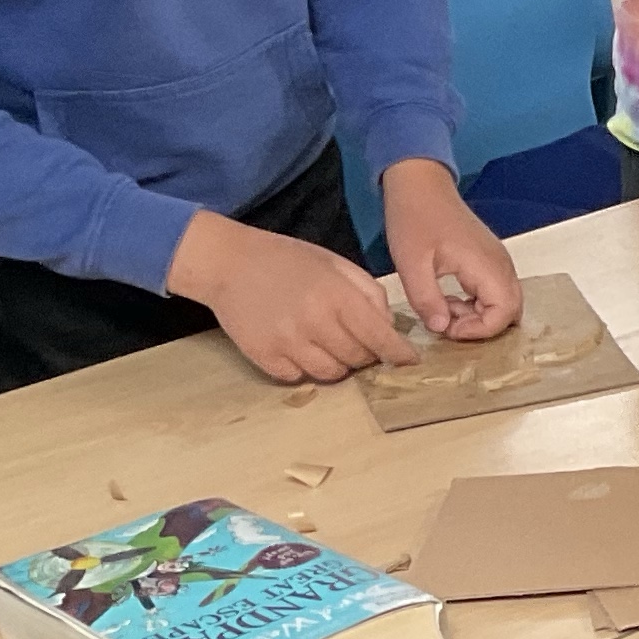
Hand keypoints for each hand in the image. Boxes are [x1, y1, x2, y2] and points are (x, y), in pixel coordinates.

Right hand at [164, 210, 413, 383]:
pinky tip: (301, 348)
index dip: (399, 354)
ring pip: (331, 374)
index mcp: (337, 296)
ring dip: (339, 364)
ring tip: (329, 344)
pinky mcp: (263, 356)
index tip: (409, 361)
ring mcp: (287, 342)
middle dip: (367, 355)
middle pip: (358, 359)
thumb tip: (388, 327)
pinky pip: (298, 377)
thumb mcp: (337, 264)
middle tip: (359, 342)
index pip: (380, 337)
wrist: (228, 262)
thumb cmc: (288, 261)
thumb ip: (369, 294)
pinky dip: (305, 369)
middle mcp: (314, 322)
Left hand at [378, 159, 523, 342]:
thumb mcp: (411, 264)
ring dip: (479, 315)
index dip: (479, 330)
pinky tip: (449, 297)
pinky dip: (478, 304)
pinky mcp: (491, 260)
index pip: (504, 313)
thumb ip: (427, 300)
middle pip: (512, 311)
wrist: (420, 186)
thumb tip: (441, 329)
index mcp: (486, 265)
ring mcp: (499, 261)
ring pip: (505, 303)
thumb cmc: (415, 219)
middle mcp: (501, 264)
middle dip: (481, 325)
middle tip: (446, 320)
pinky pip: (496, 292)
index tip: (447, 327)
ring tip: (444, 307)